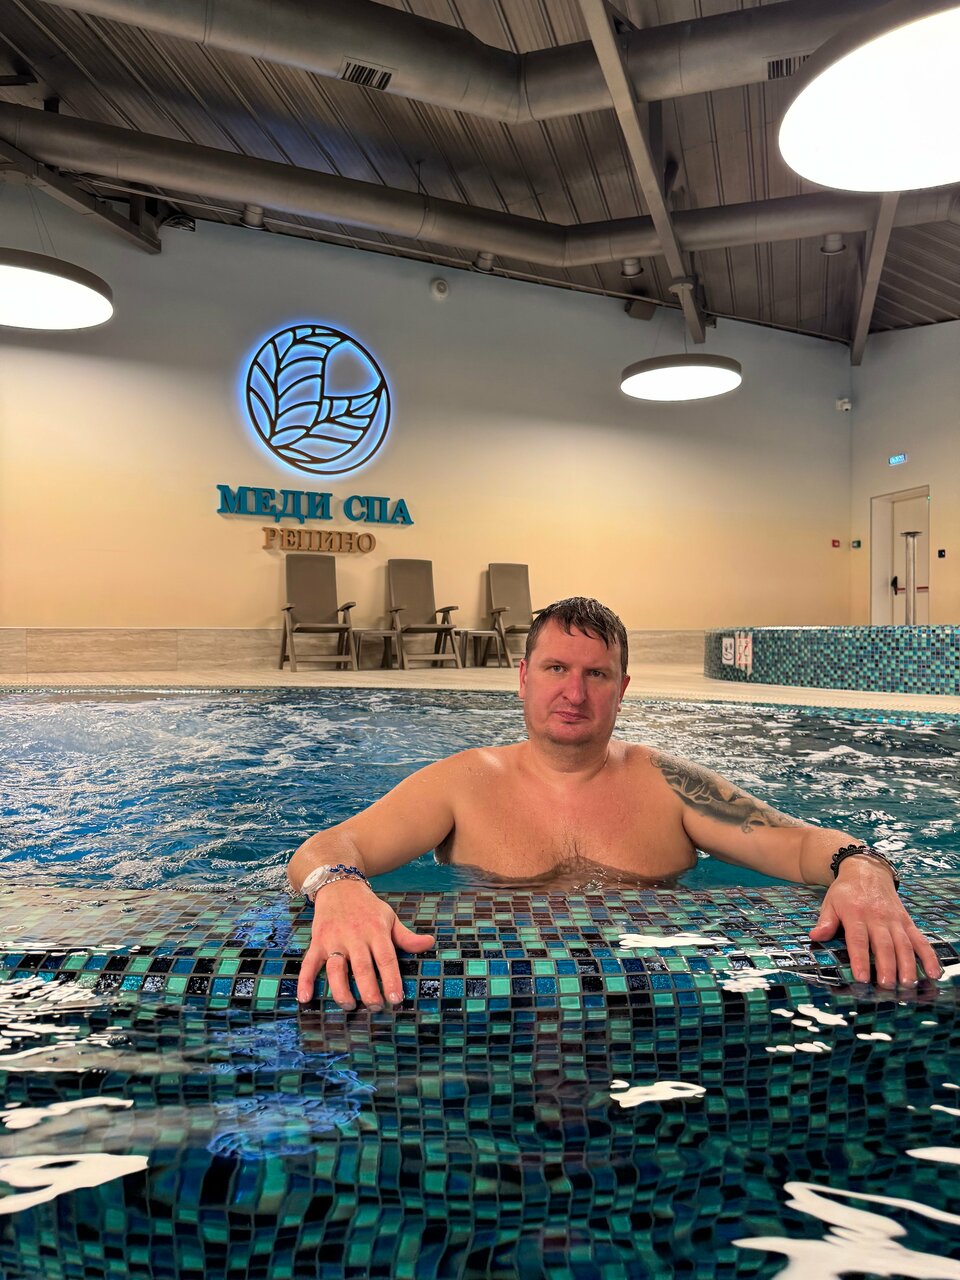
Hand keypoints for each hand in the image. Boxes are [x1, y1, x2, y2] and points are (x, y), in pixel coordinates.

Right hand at [296, 879, 435, 1008]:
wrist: (339, 886)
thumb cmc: (368, 908)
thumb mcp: (389, 918)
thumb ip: (406, 937)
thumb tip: (429, 943)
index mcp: (375, 931)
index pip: (385, 958)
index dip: (391, 979)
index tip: (396, 999)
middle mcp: (354, 936)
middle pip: (361, 967)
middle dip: (369, 990)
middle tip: (376, 1007)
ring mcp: (333, 940)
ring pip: (336, 969)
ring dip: (341, 990)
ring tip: (350, 1006)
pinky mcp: (317, 942)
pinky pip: (309, 963)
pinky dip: (305, 981)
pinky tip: (305, 998)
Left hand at [809, 859, 940, 985]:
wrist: (867, 870)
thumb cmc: (846, 891)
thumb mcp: (830, 902)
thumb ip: (825, 921)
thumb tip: (815, 936)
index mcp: (855, 913)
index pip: (858, 939)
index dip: (859, 959)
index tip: (861, 977)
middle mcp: (877, 917)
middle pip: (884, 944)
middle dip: (886, 966)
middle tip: (887, 985)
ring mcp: (895, 920)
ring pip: (903, 944)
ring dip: (907, 965)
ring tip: (908, 984)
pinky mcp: (907, 921)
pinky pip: (920, 940)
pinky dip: (929, 956)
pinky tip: (934, 972)